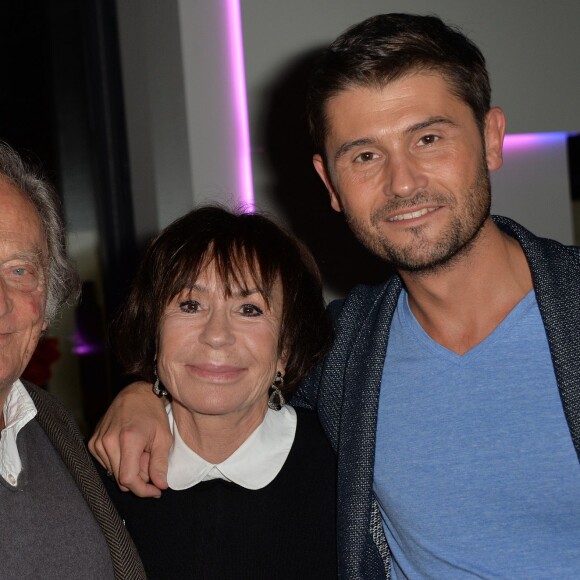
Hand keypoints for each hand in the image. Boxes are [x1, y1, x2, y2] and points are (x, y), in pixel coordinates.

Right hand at [89, 381, 171, 496]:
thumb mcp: (164, 437)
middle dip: (139, 478)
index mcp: (128, 439)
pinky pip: (107, 465)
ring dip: (129, 470)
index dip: (143, 490)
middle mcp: (108, 441)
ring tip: (141, 451)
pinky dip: (120, 463)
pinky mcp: (93, 443)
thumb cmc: (152, 413)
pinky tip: (129, 449)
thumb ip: (160, 463)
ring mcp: (97, 442)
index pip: (128, 479)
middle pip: (121, 479)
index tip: (156, 490)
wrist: (136, 393)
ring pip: (114, 474)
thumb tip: (160, 486)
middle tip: (150, 461)